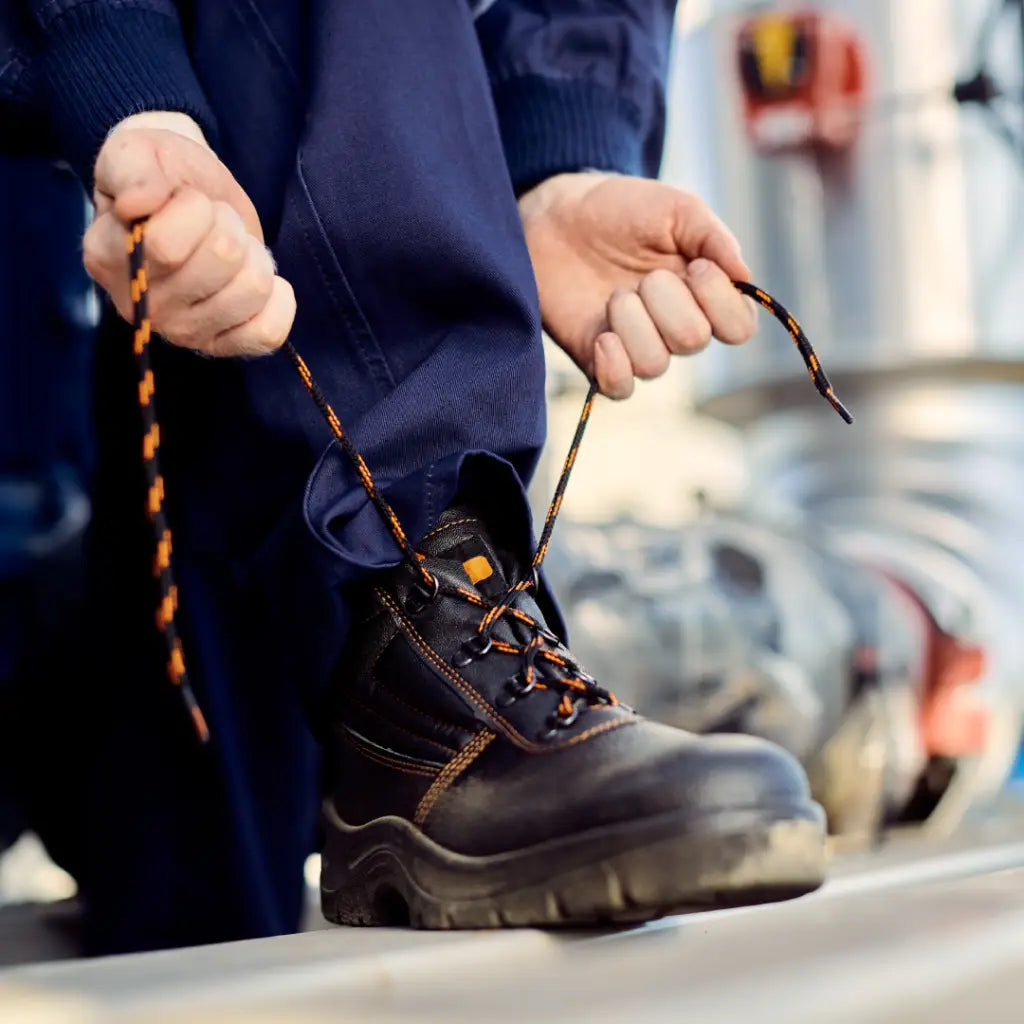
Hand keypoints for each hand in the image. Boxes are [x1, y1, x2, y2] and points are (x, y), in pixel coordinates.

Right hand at [83, 112, 294, 356]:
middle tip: (214, 219)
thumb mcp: (136, 153)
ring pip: (253, 289)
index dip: (193, 208)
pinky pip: (269, 333)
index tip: (185, 198)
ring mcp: (182, 332)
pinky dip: (278, 300)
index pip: (167, 245)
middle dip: (227, 224)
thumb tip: (136, 204)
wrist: (188, 195)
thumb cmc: (160, 175)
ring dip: (254, 255)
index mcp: (107, 258)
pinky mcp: (222, 344)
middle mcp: (142, 306)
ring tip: (233, 246)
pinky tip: (256, 277)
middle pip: (222, 259)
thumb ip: (131, 171)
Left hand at [519, 172, 756, 398]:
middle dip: (666, 301)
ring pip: (654, 364)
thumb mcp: (675, 208)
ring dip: (632, 322)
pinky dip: (615, 367)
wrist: (559, 217)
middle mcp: (676, 327)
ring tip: (615, 295)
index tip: (694, 266)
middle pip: (693, 341)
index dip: (720, 302)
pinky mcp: (599, 359)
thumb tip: (744, 276)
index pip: (739, 327)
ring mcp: (638, 345)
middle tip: (645, 275)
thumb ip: (713, 237)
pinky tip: (602, 337)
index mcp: (705, 294)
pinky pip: (620, 389)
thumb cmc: (622, 210)